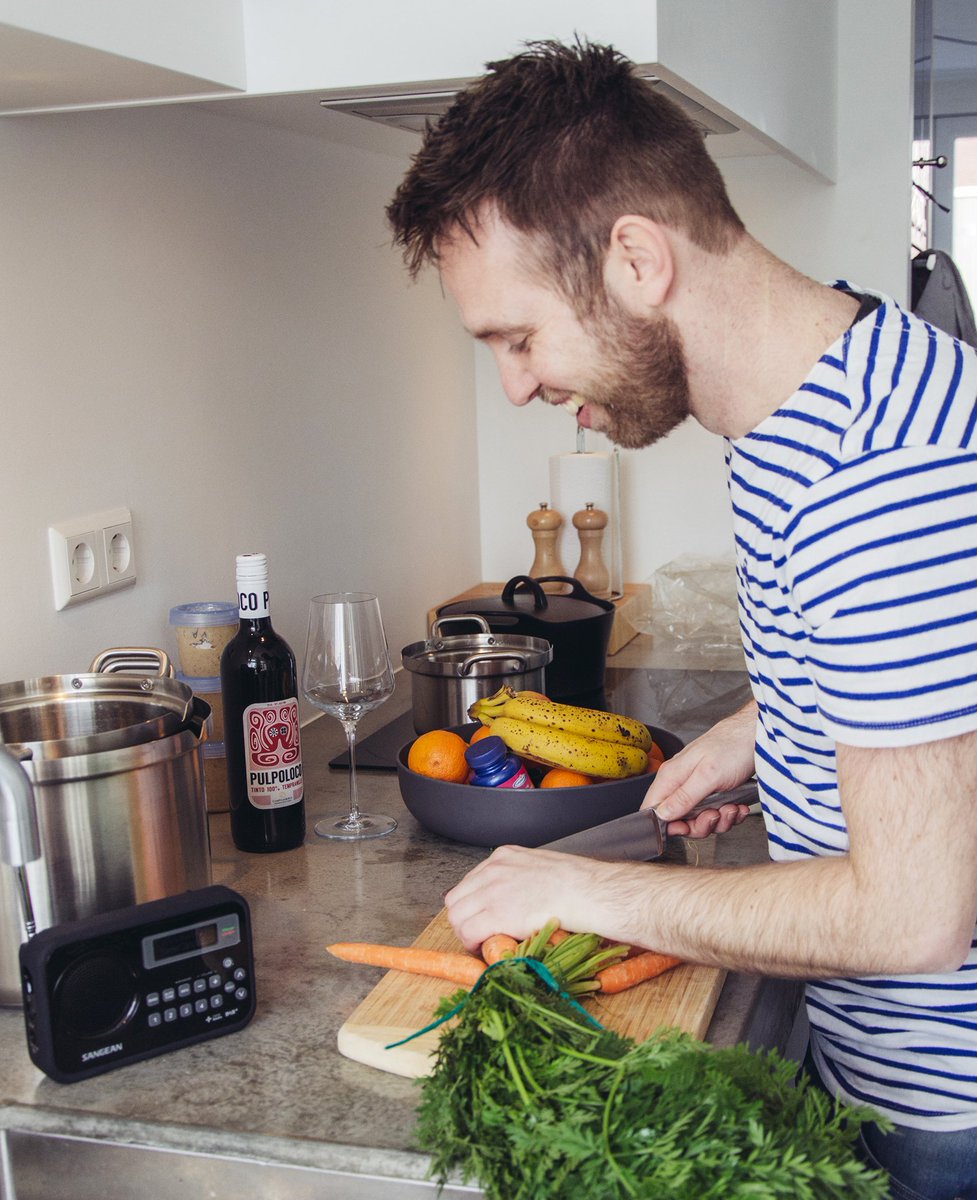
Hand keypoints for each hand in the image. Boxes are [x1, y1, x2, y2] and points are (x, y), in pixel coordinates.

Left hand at [444, 846, 626, 951]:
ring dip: (466, 933)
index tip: (481, 917)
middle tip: (477, 933)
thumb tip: (518, 897)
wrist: (588, 892)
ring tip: (481, 943)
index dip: (473, 904)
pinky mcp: (495, 914)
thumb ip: (522, 878)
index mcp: (503, 856)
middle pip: (457, 898)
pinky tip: (484, 947)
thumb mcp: (541, 868)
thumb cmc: (577, 884)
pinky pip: (468, 932)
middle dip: (464, 918)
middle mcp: (492, 869)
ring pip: (457, 916)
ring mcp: (491, 891)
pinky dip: (472, 943)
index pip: (470, 881)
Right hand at [643, 700, 757, 832]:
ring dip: (719, 819)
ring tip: (732, 806)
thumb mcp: (707, 775)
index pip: (653, 808)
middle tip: (714, 815)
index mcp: (671, 777)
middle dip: (700, 824)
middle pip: (679, 819)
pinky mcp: (715, 792)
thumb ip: (683, 797)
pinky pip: (717, 814)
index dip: (665, 824)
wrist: (757, 737)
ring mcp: (699, 788)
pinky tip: (738, 805)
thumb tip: (661, 814)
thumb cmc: (732, 747)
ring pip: (700, 819)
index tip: (685, 827)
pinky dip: (730, 814)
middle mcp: (682, 783)